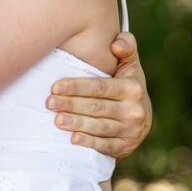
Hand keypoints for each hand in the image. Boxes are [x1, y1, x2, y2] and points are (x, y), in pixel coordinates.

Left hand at [46, 31, 151, 158]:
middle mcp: (134, 110)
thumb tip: (116, 43)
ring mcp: (131, 130)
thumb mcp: (130, 66)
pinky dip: (89, 142)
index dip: (77, 87)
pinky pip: (105, 145)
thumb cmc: (126, 86)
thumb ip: (126, 48)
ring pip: (100, 127)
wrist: (140, 120)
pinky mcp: (125, 147)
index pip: (100, 87)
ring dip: (77, 123)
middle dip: (71, 105)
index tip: (56, 87)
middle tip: (50, 103)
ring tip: (57, 120)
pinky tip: (73, 139)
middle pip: (97, 107)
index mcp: (133, 88)